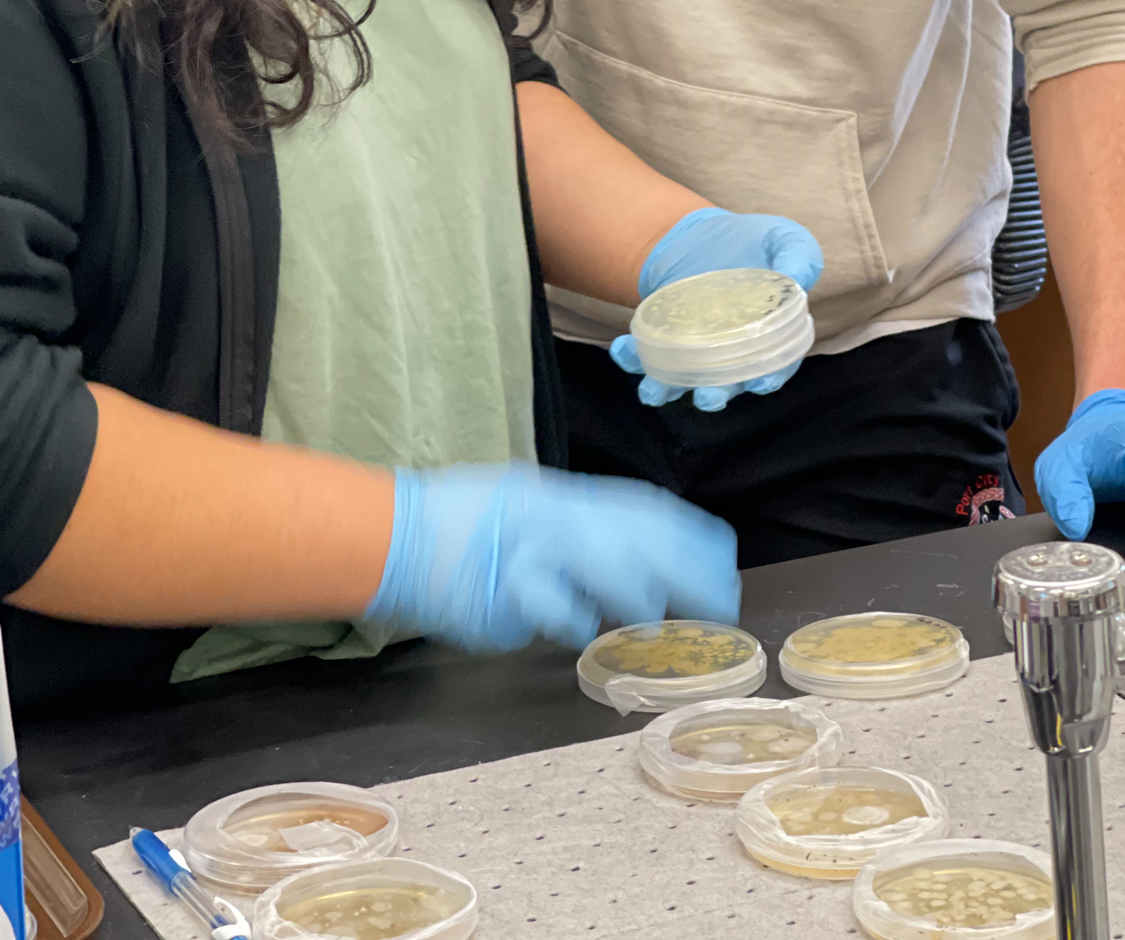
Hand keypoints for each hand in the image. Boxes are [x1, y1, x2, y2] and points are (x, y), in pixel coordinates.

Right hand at [361, 462, 738, 651]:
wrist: (400, 534)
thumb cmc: (465, 525)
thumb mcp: (530, 506)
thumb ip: (578, 530)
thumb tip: (635, 558)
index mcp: (565, 496)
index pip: (644, 507)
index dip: (689, 533)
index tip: (724, 556)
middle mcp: (556, 516)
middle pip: (638, 535)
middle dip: (687, 570)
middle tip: (722, 604)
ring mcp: (532, 550)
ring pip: (604, 564)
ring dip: (636, 594)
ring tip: (654, 616)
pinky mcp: (505, 591)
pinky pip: (553, 607)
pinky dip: (571, 619)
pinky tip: (582, 629)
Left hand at [609, 207, 823, 412]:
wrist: (702, 235)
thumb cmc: (753, 242)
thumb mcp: (783, 238)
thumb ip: (798, 255)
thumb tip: (799, 280)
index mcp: (769, 336)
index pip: (775, 366)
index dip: (770, 377)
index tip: (761, 382)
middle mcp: (732, 354)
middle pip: (727, 385)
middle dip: (716, 395)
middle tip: (708, 399)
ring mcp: (696, 351)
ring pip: (682, 381)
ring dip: (668, 390)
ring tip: (653, 392)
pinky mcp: (664, 338)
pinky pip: (647, 357)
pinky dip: (633, 358)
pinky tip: (624, 348)